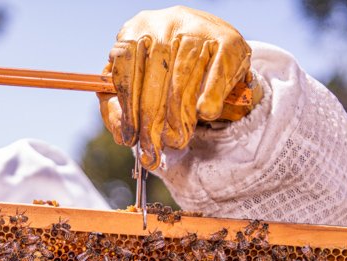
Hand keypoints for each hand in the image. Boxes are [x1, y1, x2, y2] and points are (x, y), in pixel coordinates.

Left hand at [99, 6, 252, 169]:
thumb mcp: (138, 78)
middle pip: (154, 79)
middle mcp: (166, 23)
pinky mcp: (227, 40)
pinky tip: (204, 114)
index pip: (125, 70)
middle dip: (151, 122)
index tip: (130, 138)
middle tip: (152, 150)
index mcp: (137, 28)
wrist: (211, 39)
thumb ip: (119, 104)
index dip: (127, 109)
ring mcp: (198, 29)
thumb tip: (120, 133)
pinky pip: (216, 74)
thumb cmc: (167, 65)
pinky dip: (210, 96)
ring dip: (178, 118)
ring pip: (183, 80)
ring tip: (175, 141)